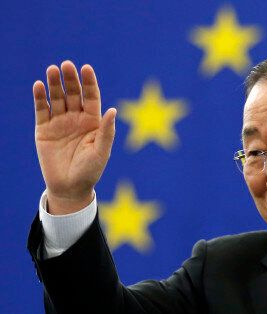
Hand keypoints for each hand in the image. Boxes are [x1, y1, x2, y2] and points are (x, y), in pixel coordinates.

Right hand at [33, 61, 115, 214]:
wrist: (70, 187)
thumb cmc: (90, 170)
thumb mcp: (101, 151)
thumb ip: (106, 131)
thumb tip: (113, 110)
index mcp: (93, 121)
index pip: (91, 97)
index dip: (89, 82)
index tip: (86, 68)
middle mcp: (76, 118)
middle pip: (73, 93)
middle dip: (70, 79)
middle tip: (66, 65)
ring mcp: (59, 122)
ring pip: (57, 98)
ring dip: (54, 84)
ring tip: (52, 69)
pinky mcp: (43, 129)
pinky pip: (41, 110)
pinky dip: (40, 98)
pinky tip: (38, 86)